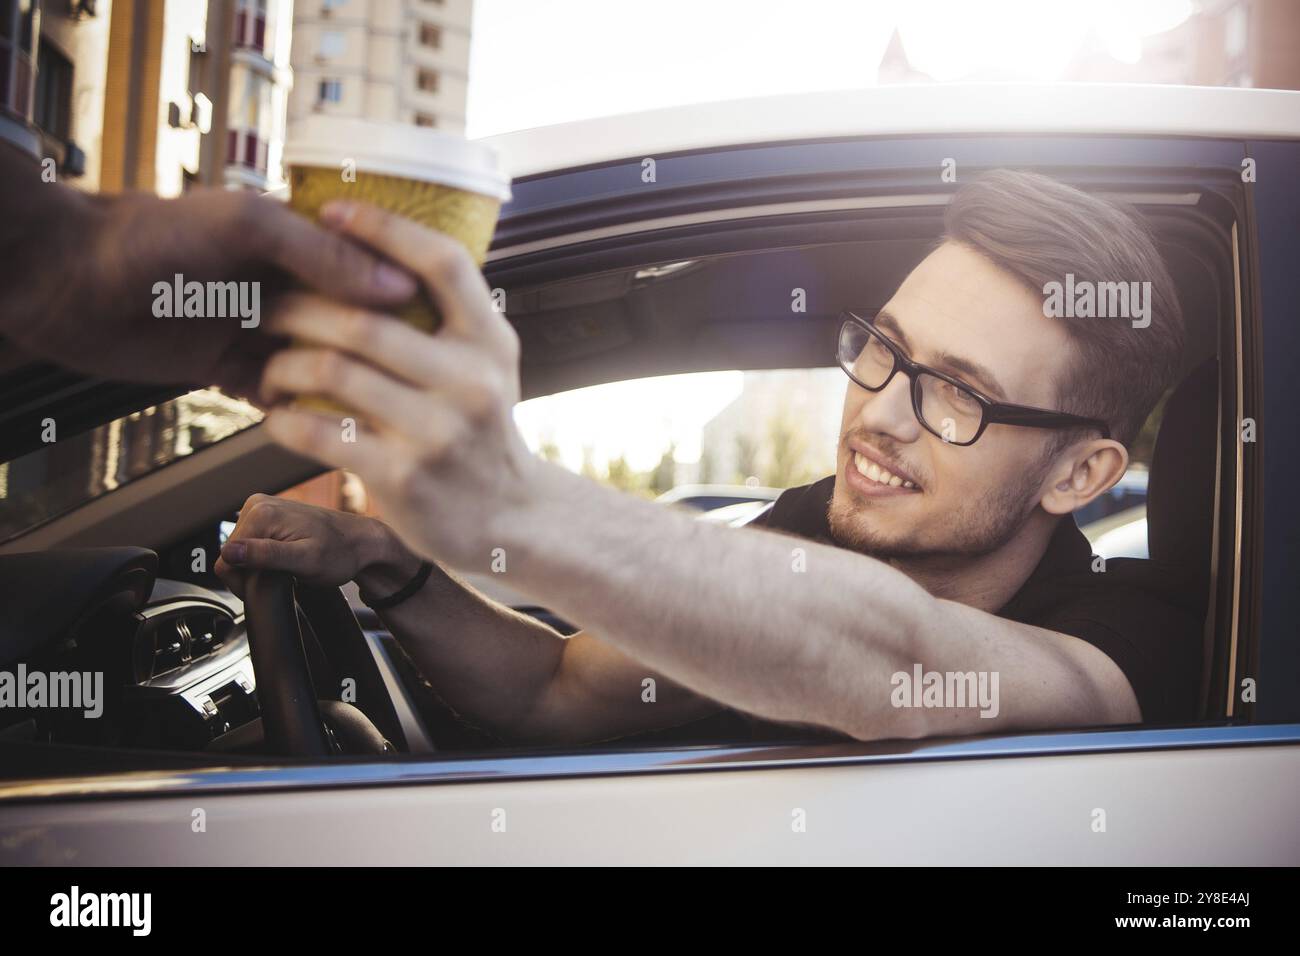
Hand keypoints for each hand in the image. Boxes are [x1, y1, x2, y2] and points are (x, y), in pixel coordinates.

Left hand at [0, 150, 417, 397]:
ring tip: (376, 412)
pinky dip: (299, 414)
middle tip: (413, 384)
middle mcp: (289, 286)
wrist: (65, 282)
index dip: (406, 292)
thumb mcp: (247, 230)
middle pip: (357, 325)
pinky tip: (324, 427)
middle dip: (378, 351)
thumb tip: (402, 290)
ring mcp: (262, 331)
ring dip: (342, 387)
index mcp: (300, 240)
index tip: (442, 327)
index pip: (374, 266)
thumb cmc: (153, 237)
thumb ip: (323, 257)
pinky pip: (283, 399)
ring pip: (325, 367)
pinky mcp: (232, 371)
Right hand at [215, 493, 418, 598]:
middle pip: (231, 555)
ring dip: (259, 565)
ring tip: (288, 565)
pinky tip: (284, 558)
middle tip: (285, 574)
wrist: (361, 543)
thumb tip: (229, 551)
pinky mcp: (267, 516)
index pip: (225, 560)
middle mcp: (257, 505)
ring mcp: (262, 508)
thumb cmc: (341, 553)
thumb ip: (266, 555)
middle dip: (253, 572)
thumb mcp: (305, 561)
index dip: (245, 581)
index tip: (271, 584)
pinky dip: (264, 557)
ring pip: (239, 551)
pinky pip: (251, 544)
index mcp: (260, 513)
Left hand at [256, 200, 540, 571]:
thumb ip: (446, 321)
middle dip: (299, 307)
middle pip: (365, 319)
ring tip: (270, 369)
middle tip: (267, 308)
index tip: (333, 211)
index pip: (442, 263)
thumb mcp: (487, 367)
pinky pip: (321, 433)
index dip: (385, 229)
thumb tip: (377, 254)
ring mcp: (439, 430)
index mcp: (490, 340)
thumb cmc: (480, 434)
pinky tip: (279, 417)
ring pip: (335, 372)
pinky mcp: (404, 475)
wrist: (508, 519)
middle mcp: (472, 380)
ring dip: (284, 365)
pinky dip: (285, 421)